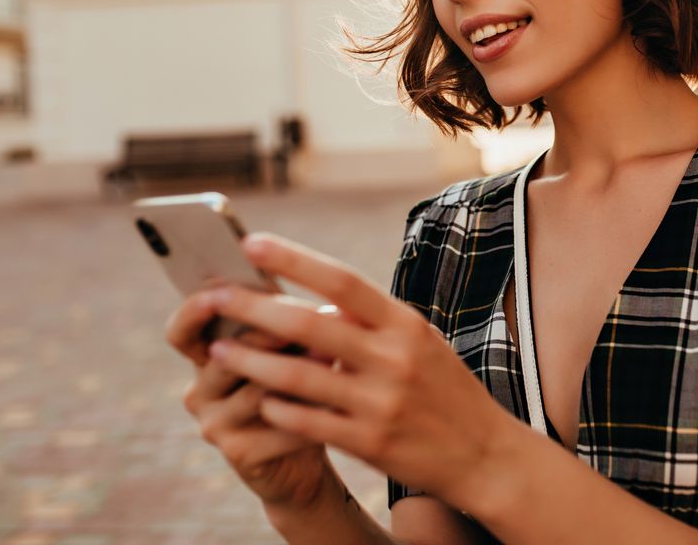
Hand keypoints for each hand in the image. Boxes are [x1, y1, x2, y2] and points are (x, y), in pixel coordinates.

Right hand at [165, 287, 342, 509]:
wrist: (306, 452)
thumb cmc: (299, 385)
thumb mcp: (289, 348)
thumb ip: (283, 319)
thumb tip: (308, 287)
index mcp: (206, 357)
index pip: (181, 331)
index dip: (193, 311)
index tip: (216, 291)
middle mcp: (200, 391)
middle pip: (225, 356)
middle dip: (269, 334)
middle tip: (310, 314)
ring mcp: (215, 425)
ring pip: (256, 390)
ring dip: (299, 372)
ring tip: (335, 355)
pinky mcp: (239, 454)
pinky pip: (278, 424)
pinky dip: (311, 411)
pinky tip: (337, 402)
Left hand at [195, 232, 515, 508]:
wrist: (484, 454)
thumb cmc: (446, 391)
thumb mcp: (422, 344)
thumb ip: (374, 322)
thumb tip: (321, 298)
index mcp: (406, 325)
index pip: (343, 281)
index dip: (294, 260)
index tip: (251, 242)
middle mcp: (394, 358)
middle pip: (310, 323)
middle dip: (253, 307)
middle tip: (213, 296)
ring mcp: (381, 402)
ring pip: (298, 376)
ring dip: (251, 361)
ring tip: (216, 352)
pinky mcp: (370, 443)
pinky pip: (308, 422)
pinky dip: (278, 409)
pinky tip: (260, 402)